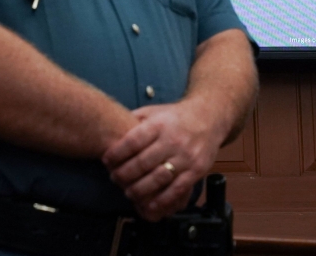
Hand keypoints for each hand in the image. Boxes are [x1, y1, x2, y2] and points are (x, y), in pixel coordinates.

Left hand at [102, 102, 224, 221]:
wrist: (209, 117)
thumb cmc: (176, 117)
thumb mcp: (154, 111)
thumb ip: (135, 120)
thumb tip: (111, 130)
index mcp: (160, 124)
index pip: (132, 141)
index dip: (116, 154)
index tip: (106, 160)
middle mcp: (173, 140)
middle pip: (142, 163)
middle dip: (123, 175)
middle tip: (115, 178)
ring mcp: (186, 157)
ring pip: (158, 179)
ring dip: (139, 190)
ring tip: (128, 192)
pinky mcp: (196, 171)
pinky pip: (177, 190)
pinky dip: (161, 201)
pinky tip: (149, 205)